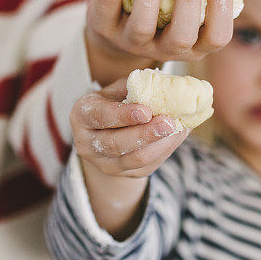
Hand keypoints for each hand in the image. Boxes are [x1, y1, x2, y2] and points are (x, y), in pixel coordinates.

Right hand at [71, 79, 187, 178]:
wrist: (107, 131)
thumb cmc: (114, 101)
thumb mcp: (116, 90)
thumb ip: (134, 87)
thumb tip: (164, 85)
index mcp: (82, 115)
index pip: (100, 116)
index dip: (123, 115)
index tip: (146, 111)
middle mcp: (87, 143)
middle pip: (116, 144)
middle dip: (145, 134)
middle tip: (168, 123)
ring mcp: (105, 163)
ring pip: (134, 159)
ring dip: (160, 144)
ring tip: (179, 128)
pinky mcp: (125, 174)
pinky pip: (148, 165)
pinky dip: (166, 150)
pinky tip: (179, 135)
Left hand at [86, 0, 242, 84]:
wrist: (116, 28)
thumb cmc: (168, 9)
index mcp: (193, 47)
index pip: (216, 38)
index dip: (221, 9)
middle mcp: (163, 51)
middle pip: (180, 37)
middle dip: (188, 0)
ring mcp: (131, 43)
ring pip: (142, 23)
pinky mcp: (103, 27)